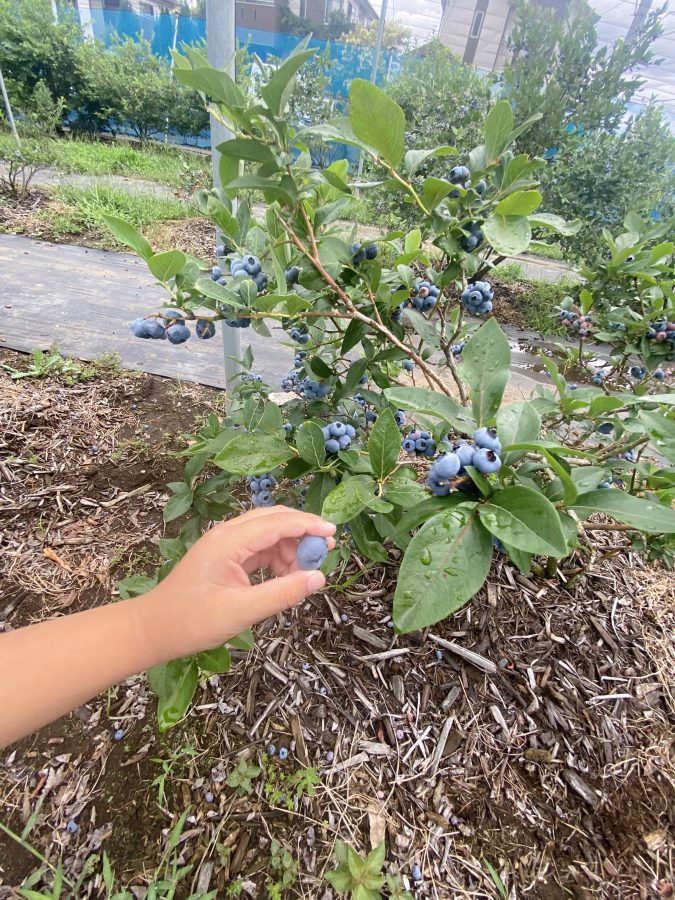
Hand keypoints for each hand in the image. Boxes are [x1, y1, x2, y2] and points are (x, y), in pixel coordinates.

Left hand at [137, 507, 335, 659]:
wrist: (152, 630)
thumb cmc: (191, 621)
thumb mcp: (241, 611)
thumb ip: (282, 593)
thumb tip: (318, 578)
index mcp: (228, 541)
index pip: (276, 522)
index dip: (308, 525)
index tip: (333, 534)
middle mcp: (227, 535)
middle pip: (273, 519)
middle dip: (302, 532)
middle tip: (326, 550)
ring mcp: (224, 545)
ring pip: (267, 534)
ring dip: (290, 548)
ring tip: (305, 573)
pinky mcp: (225, 557)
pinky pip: (259, 548)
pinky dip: (277, 558)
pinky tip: (286, 576)